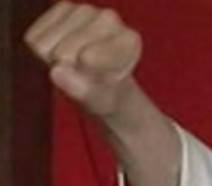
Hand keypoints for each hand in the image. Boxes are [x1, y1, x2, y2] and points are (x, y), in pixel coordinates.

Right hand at [24, 2, 141, 116]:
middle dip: (68, 68)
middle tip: (85, 71)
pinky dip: (41, 52)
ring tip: (74, 61)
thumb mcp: (98, 100)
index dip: (85, 74)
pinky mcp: (62, 8)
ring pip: (45, 45)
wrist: (100, 79)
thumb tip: (57, 70)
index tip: (103, 77)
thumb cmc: (105, 91)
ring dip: (53, 60)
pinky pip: (33, 38)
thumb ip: (82, 90)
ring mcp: (85, 10)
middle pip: (64, 52)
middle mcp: (110, 19)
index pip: (89, 58)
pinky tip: (61, 50)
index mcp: (129, 41)